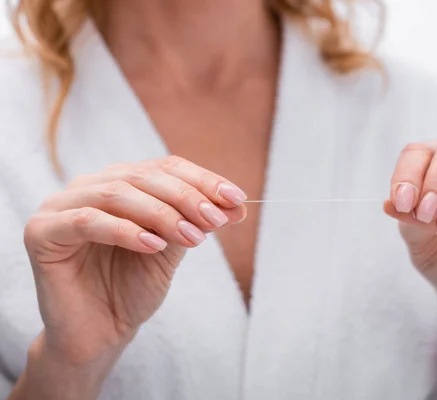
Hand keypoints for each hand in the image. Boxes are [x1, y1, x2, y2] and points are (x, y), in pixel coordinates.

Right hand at [24, 156, 246, 364]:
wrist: (100, 332)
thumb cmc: (134, 287)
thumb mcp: (172, 248)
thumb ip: (196, 222)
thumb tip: (238, 204)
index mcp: (121, 183)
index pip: (165, 168)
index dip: (202, 180)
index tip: (237, 199)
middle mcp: (91, 186)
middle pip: (143, 177)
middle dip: (186, 198)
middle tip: (217, 220)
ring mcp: (62, 206)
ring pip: (116, 194)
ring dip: (161, 214)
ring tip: (192, 238)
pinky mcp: (42, 232)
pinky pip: (87, 221)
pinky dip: (125, 231)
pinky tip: (154, 246)